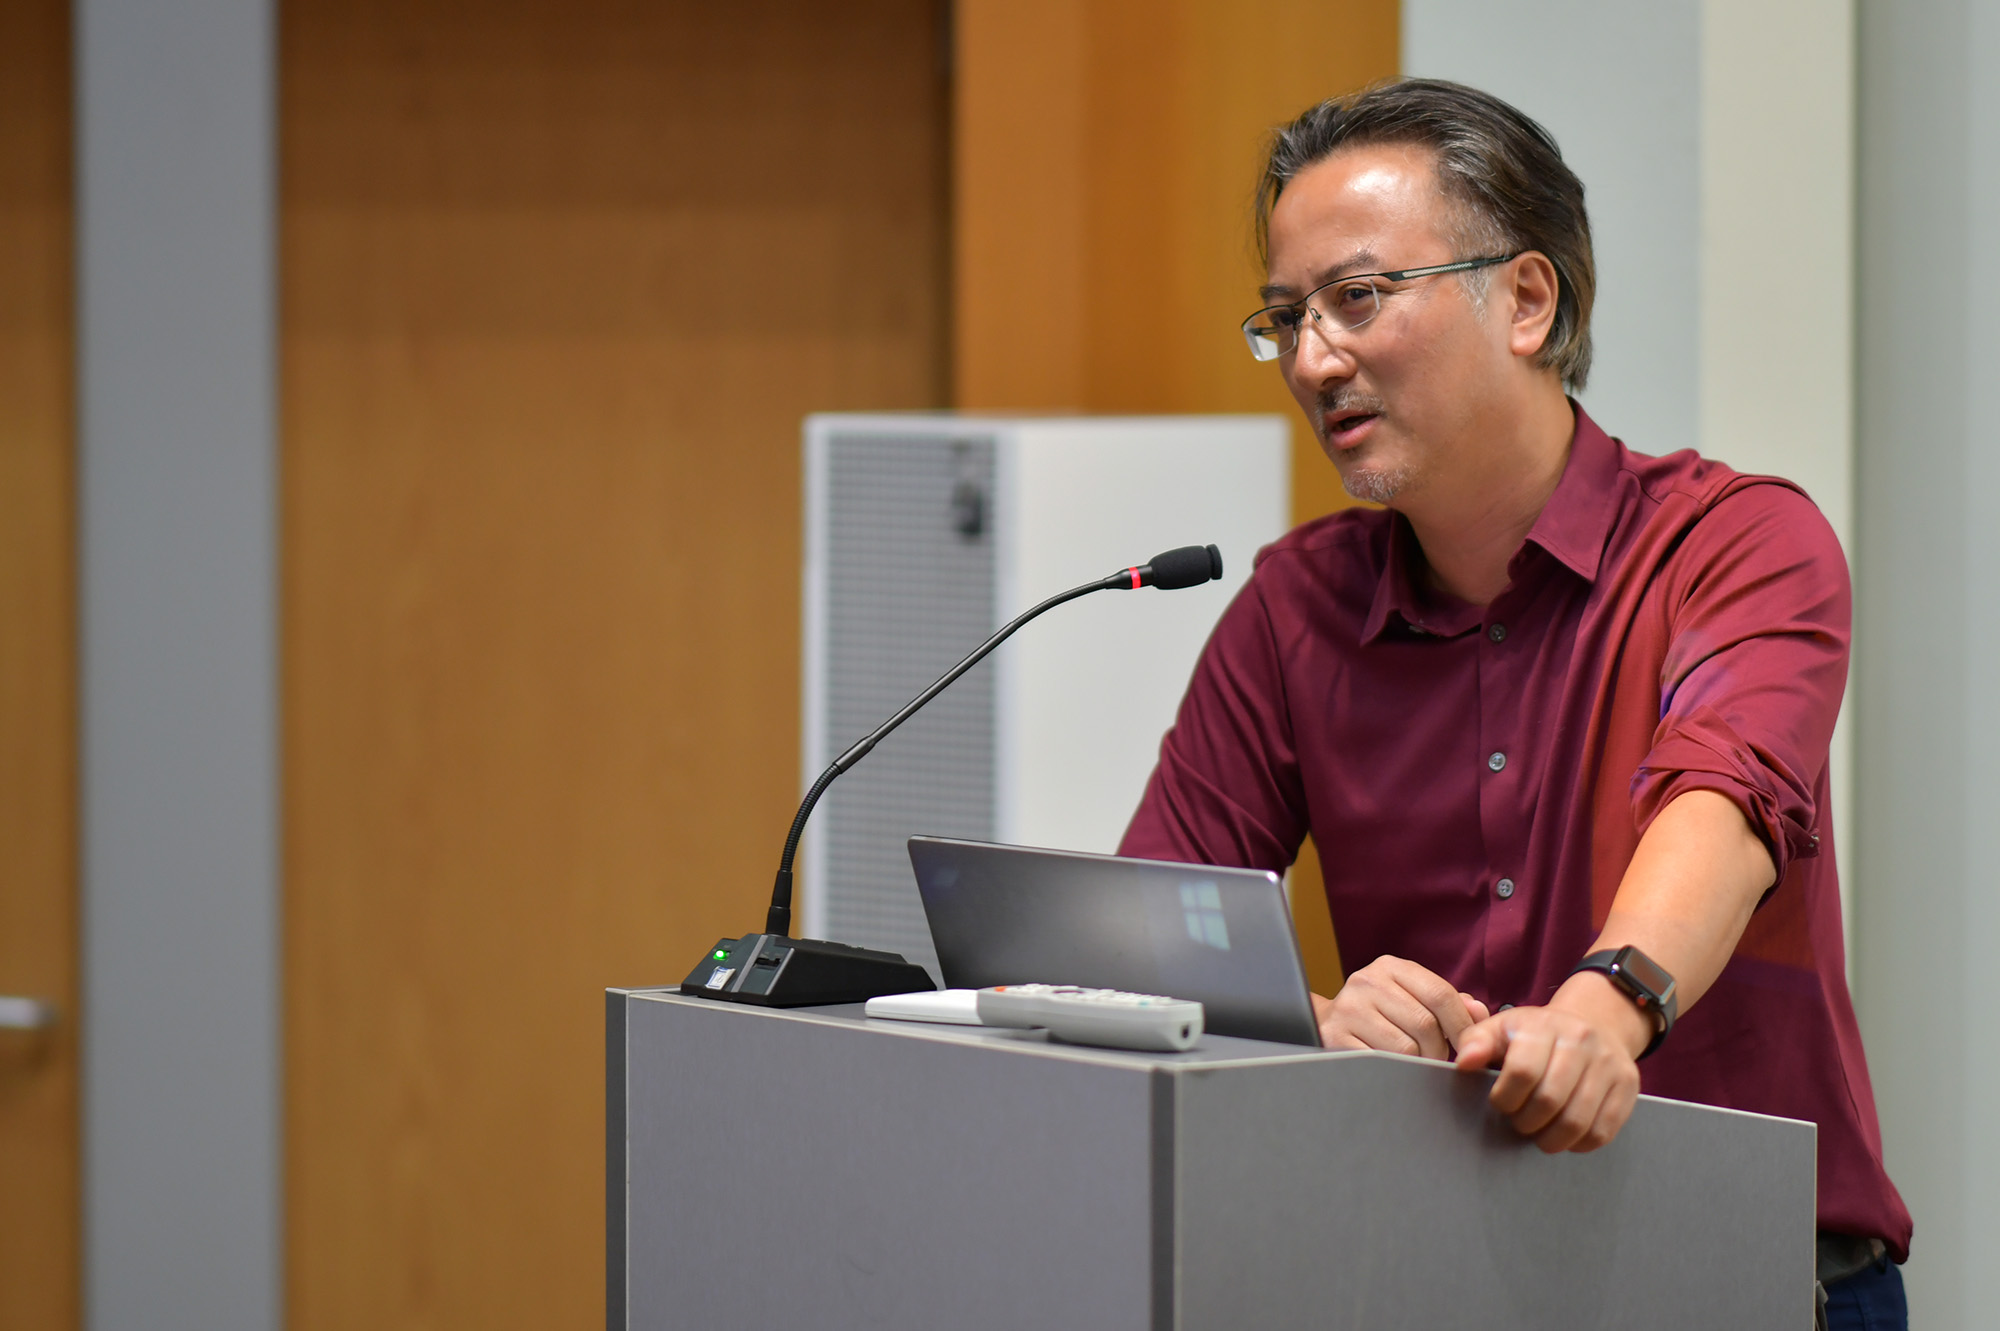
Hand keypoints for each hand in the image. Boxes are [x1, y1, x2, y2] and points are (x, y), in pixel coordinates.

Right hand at [1310, 955, 1490, 1059]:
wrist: (1329, 1022)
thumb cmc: (1381, 1012)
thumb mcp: (1412, 996)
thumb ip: (1448, 1002)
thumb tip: (1478, 1011)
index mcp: (1391, 967)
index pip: (1441, 994)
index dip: (1462, 1026)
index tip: (1469, 1046)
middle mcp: (1367, 981)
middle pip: (1425, 1024)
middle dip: (1438, 1050)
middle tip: (1435, 1059)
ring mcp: (1349, 1009)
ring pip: (1405, 1048)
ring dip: (1418, 1063)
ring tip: (1413, 1063)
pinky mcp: (1335, 1037)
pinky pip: (1381, 1062)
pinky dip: (1395, 1071)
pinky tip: (1393, 1067)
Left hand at [1452, 979, 1645, 1152]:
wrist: (1593, 1024)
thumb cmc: (1534, 1035)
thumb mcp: (1500, 1029)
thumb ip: (1476, 1043)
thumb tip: (1464, 1063)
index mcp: (1543, 1024)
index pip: (1522, 1071)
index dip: (1505, 1098)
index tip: (1499, 1104)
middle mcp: (1580, 1039)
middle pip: (1550, 1100)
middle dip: (1526, 1122)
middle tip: (1519, 1123)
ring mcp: (1608, 1062)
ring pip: (1577, 1120)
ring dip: (1551, 1139)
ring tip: (1539, 1134)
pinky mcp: (1628, 1085)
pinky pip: (1603, 1130)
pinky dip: (1579, 1143)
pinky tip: (1565, 1136)